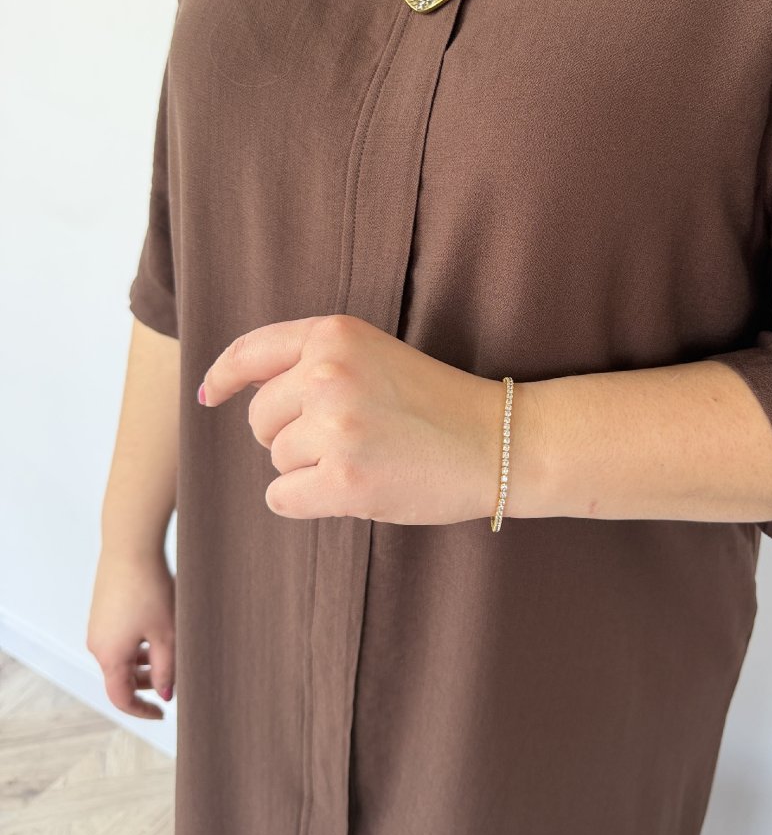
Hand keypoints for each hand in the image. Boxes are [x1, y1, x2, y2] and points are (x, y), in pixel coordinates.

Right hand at [86, 550, 175, 719]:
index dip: (141, 710)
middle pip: (121, 677)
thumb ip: (167, 669)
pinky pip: (119, 639)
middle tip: (174, 677)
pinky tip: (158, 630)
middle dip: (147, 682)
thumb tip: (165, 693)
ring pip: (122, 657)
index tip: (161, 714)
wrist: (131, 548)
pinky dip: (138, 644)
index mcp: (110, 656)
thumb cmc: (150, 590)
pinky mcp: (103, 612)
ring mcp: (98, 627)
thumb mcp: (166, 635)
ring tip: (171, 649)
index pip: (120, 698)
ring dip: (144, 662)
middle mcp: (97, 644)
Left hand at [198, 314, 506, 523]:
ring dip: (310, 469)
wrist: (498, 441)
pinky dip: (309, 501)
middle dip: (290, 435)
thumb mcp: (375, 356)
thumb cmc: (436, 404)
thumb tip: (237, 393)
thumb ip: (314, 364)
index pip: (252, 351)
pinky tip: (354, 489)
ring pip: (276, 460)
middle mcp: (328, 373)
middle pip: (260, 419)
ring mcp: (336, 427)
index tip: (210, 396)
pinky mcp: (344, 479)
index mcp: (335, 334)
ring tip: (368, 458)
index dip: (223, 377)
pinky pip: (283, 498)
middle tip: (349, 438)